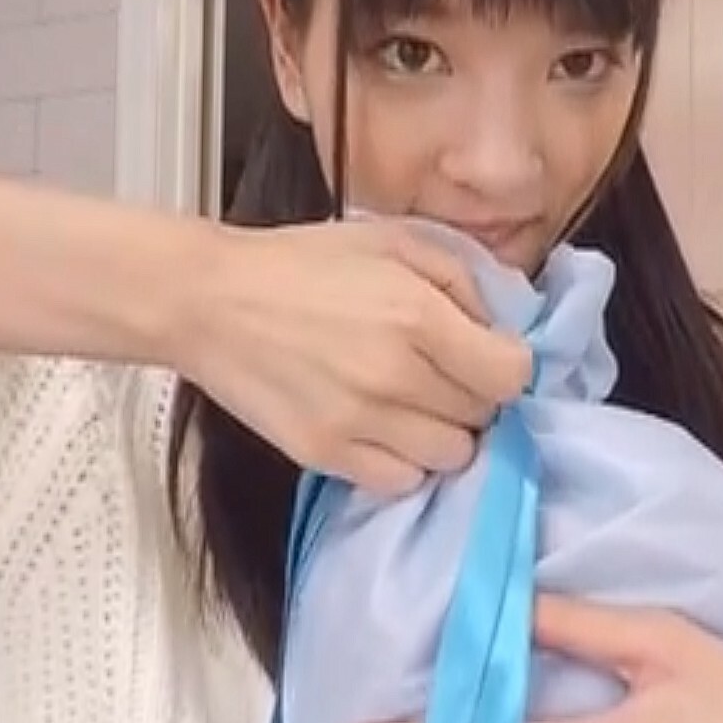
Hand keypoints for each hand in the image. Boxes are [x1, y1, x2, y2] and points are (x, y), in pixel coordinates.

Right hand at [171, 219, 532, 493]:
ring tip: (412, 403)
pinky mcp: (327, 455)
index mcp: (419, 317)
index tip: (485, 353)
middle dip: (473, 394)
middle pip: (485, 416)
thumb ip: (462, 278)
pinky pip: (402, 482)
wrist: (209, 301)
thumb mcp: (392, 241)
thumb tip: (506, 325)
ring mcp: (361, 423)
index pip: (512, 375)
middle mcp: (398, 377)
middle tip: (440, 371)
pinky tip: (384, 429)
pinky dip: (404, 461)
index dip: (506, 364)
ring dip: (444, 432)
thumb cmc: (301, 263)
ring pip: (452, 456)